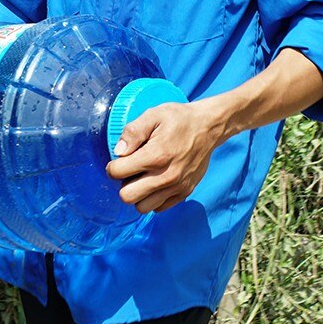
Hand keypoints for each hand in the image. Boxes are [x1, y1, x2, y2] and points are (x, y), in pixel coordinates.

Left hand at [104, 99, 229, 213]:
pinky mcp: (185, 192)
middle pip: (127, 196)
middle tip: (130, 171)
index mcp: (155, 156)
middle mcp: (165, 176)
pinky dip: (152, 199)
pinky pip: (159, 208)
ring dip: (137, 194)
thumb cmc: (179, 119)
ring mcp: (176, 187)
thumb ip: (133, 132)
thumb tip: (118, 152)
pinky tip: (154, 183)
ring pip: (142, 207)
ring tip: (142, 178)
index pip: (117, 173)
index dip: (113, 166)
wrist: (209, 127)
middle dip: (123, 184)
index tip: (118, 161)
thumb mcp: (154, 115)